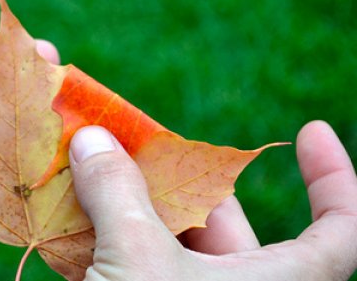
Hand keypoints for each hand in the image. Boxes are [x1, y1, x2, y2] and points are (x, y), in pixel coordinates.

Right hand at [69, 121, 356, 280]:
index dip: (333, 177)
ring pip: (167, 233)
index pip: (341, 230)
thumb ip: (117, 195)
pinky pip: (131, 257)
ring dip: (125, 197)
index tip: (308, 131)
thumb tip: (93, 139)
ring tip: (88, 159)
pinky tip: (67, 204)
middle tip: (128, 134)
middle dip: (173, 171)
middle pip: (221, 211)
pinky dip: (103, 230)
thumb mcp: (138, 265)